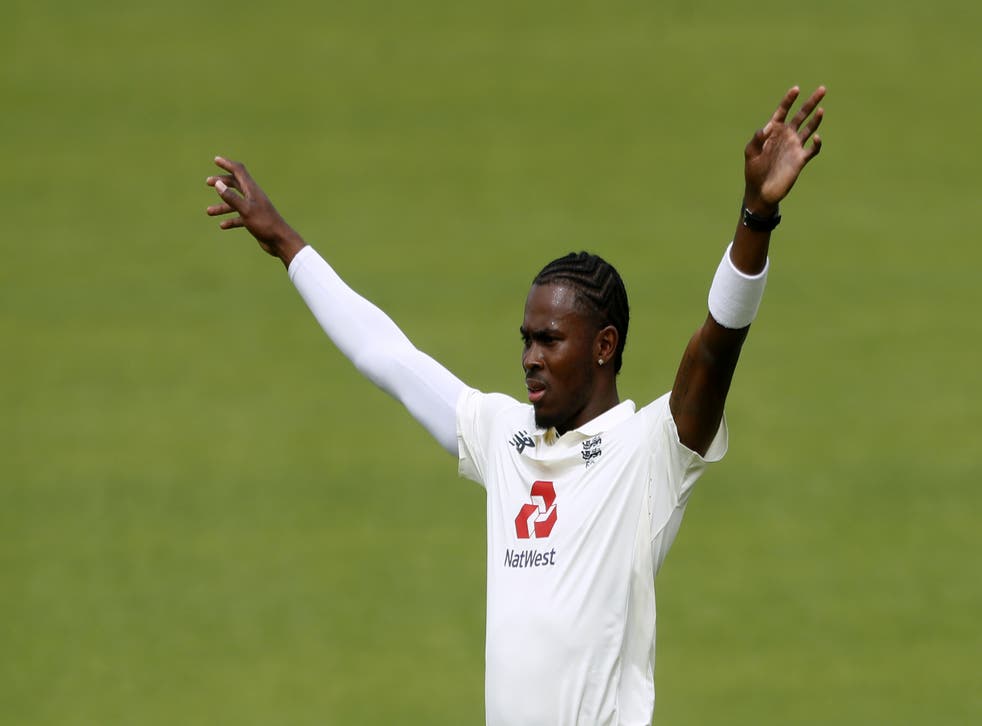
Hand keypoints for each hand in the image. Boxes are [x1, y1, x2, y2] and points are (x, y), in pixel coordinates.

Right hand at [205, 156, 305, 264]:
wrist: (280, 241)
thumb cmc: (265, 224)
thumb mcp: (245, 210)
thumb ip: (232, 197)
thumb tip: (218, 183)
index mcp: (252, 190)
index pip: (239, 171)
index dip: (227, 164)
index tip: (216, 160)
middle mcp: (253, 197)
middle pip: (236, 184)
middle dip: (222, 181)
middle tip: (208, 182)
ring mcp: (254, 208)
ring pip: (235, 202)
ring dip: (222, 206)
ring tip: (209, 212)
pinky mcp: (254, 220)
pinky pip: (239, 217)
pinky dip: (231, 220)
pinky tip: (223, 225)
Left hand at [743, 86, 824, 213]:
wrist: (761, 192)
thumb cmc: (753, 172)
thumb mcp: (750, 154)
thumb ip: (757, 139)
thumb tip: (769, 126)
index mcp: (773, 131)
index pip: (783, 111)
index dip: (789, 100)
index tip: (796, 89)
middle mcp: (786, 136)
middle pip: (801, 115)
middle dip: (810, 102)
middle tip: (822, 89)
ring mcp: (794, 146)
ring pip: (809, 128)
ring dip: (816, 119)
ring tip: (821, 109)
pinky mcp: (801, 159)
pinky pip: (813, 149)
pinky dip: (817, 143)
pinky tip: (816, 138)